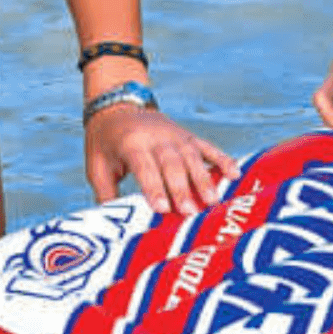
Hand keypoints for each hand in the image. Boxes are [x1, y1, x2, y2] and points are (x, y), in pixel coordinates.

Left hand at [86, 104, 236, 214]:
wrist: (117, 106)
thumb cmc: (105, 143)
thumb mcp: (97, 167)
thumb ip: (106, 195)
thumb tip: (114, 226)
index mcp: (131, 143)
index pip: (145, 167)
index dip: (154, 188)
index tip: (163, 209)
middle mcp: (156, 137)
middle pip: (172, 164)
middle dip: (182, 188)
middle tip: (191, 212)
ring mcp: (175, 135)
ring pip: (192, 157)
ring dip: (203, 180)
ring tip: (213, 201)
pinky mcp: (188, 136)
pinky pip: (208, 147)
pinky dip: (222, 159)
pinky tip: (235, 174)